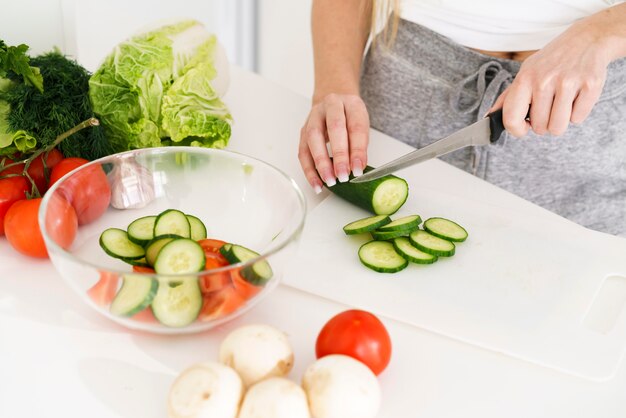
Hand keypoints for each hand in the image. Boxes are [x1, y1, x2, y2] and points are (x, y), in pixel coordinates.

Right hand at [298, 93, 369, 192]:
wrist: (334, 105)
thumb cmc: (350, 117)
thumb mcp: (362, 126)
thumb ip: (360, 145)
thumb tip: (356, 167)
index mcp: (351, 103)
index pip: (355, 126)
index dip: (357, 150)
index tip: (358, 169)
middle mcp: (331, 106)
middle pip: (334, 129)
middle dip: (339, 156)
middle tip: (343, 175)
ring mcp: (314, 117)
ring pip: (313, 139)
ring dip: (321, 163)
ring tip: (329, 181)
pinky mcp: (303, 131)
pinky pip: (303, 151)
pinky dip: (309, 170)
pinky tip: (317, 182)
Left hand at [491, 20, 614, 136]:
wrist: (587, 38)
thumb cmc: (552, 61)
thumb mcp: (526, 73)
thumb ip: (508, 98)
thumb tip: (488, 118)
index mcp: (524, 79)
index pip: (511, 119)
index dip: (517, 130)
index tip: (525, 127)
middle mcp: (544, 80)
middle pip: (539, 128)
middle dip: (544, 123)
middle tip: (550, 106)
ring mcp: (568, 82)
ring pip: (558, 127)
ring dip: (560, 121)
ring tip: (562, 104)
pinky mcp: (590, 85)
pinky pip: (578, 119)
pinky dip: (578, 113)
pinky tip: (576, 96)